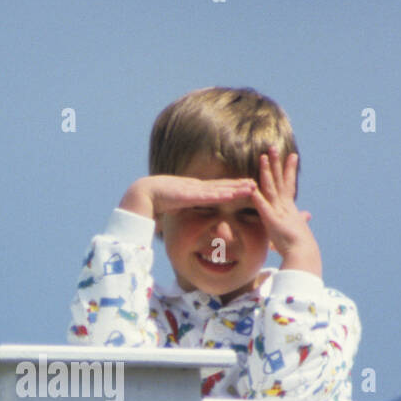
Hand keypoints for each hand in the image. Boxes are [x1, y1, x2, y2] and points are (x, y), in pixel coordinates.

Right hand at [120, 174, 259, 221]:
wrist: (144, 194)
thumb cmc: (157, 201)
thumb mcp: (176, 206)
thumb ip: (184, 209)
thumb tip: (188, 217)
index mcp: (195, 190)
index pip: (218, 189)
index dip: (232, 187)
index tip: (245, 187)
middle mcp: (198, 187)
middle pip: (223, 186)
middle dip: (240, 185)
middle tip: (256, 184)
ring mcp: (195, 190)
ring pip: (220, 189)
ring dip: (236, 188)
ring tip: (251, 186)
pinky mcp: (190, 195)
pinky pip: (209, 195)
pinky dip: (222, 194)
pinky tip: (233, 194)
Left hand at [252, 148, 321, 277]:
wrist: (303, 254)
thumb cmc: (299, 246)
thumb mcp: (297, 230)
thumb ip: (299, 221)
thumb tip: (307, 216)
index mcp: (289, 208)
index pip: (288, 185)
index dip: (288, 170)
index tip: (292, 155)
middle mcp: (284, 206)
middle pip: (279, 180)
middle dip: (277, 163)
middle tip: (273, 147)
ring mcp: (279, 212)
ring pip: (271, 188)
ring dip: (267, 172)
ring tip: (262, 157)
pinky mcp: (272, 221)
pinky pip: (264, 207)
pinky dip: (258, 198)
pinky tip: (252, 188)